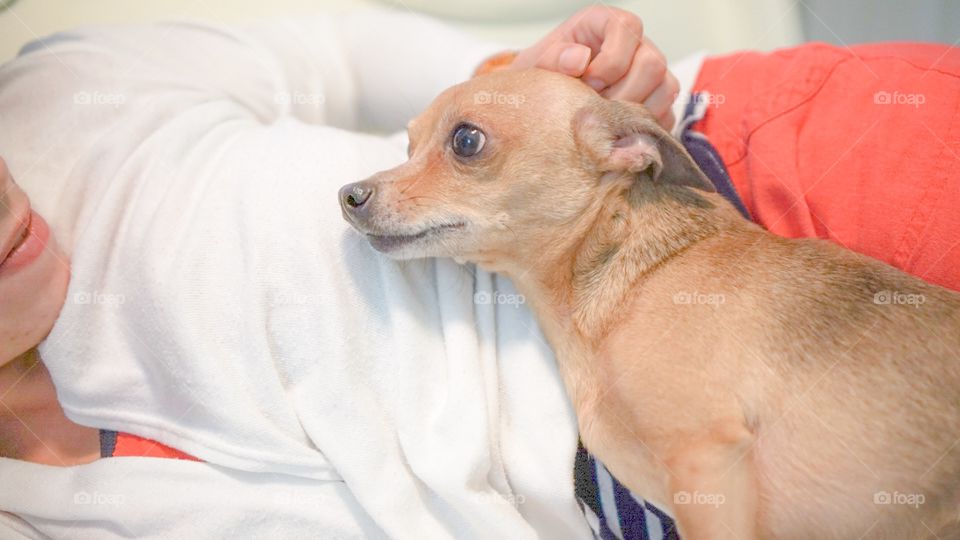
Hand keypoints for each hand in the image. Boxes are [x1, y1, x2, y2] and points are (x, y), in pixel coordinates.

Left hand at [511, 6, 678, 128]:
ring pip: (665, 89)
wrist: (547, 103)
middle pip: (652, 63)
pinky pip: (666, 114)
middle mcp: (635, 44)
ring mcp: (650, 73)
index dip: (611, 60)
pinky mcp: (657, 101)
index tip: (588, 82)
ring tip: (605, 120)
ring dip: (634, 112)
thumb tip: (579, 58)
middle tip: (597, 107)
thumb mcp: (537, 66)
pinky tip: (617, 131)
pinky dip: (643, 128)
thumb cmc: (545, 78)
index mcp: (605, 24)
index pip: (628, 29)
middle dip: (623, 93)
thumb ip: (552, 58)